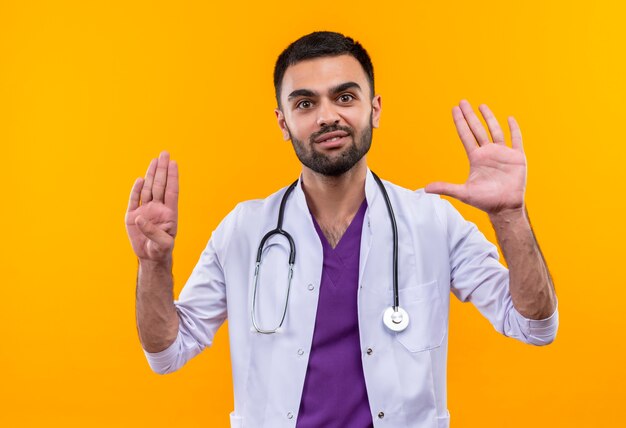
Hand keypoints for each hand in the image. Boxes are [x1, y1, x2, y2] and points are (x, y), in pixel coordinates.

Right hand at [125, 151, 178, 262]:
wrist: (150, 257)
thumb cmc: (161, 250)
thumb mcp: (162, 244)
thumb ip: (153, 232)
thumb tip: (140, 218)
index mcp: (169, 213)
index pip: (171, 191)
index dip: (172, 177)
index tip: (173, 163)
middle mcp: (158, 208)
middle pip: (160, 185)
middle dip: (162, 169)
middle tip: (164, 153)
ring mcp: (146, 210)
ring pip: (148, 189)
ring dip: (151, 175)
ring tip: (155, 161)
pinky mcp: (133, 216)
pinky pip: (134, 200)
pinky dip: (136, 190)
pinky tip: (141, 179)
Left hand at [425, 100, 526, 215]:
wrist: (505, 207)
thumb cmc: (485, 201)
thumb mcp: (463, 193)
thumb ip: (446, 188)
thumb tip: (425, 189)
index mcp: (476, 158)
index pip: (466, 136)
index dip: (460, 122)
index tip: (455, 109)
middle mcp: (488, 153)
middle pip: (477, 129)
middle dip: (470, 115)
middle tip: (463, 101)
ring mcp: (502, 154)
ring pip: (495, 131)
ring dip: (489, 118)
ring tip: (482, 106)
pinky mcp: (517, 157)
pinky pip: (516, 139)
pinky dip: (514, 129)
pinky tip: (510, 118)